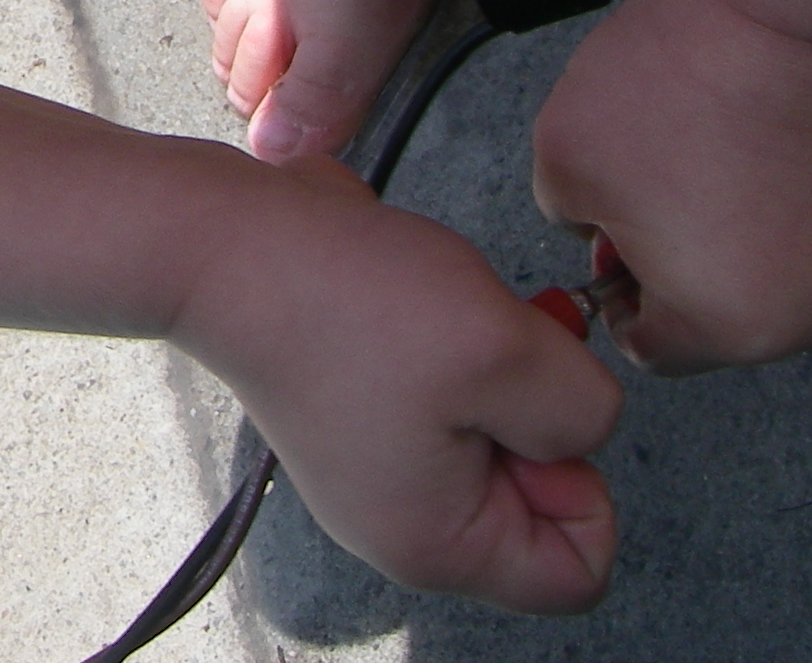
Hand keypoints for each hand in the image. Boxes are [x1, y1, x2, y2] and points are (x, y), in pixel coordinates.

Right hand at [175, 154, 621, 611]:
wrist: (226, 241)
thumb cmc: (340, 299)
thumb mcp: (506, 350)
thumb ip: (584, 409)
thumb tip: (579, 424)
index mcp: (437, 545)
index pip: (578, 570)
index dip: (585, 483)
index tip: (529, 407)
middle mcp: (401, 521)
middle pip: (537, 499)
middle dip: (531, 410)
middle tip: (483, 349)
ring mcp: (375, 465)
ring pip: (493, 436)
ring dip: (490, 367)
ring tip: (440, 320)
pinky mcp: (356, 409)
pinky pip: (446, 396)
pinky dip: (448, 347)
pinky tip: (410, 307)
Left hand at [534, 0, 811, 372]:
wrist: (800, 5)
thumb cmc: (691, 78)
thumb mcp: (563, 156)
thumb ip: (567, 217)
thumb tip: (592, 225)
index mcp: (733, 324)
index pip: (656, 346)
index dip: (619, 289)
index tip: (614, 245)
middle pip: (732, 308)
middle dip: (691, 252)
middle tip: (666, 176)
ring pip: (797, 263)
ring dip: (759, 220)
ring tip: (728, 140)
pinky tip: (786, 132)